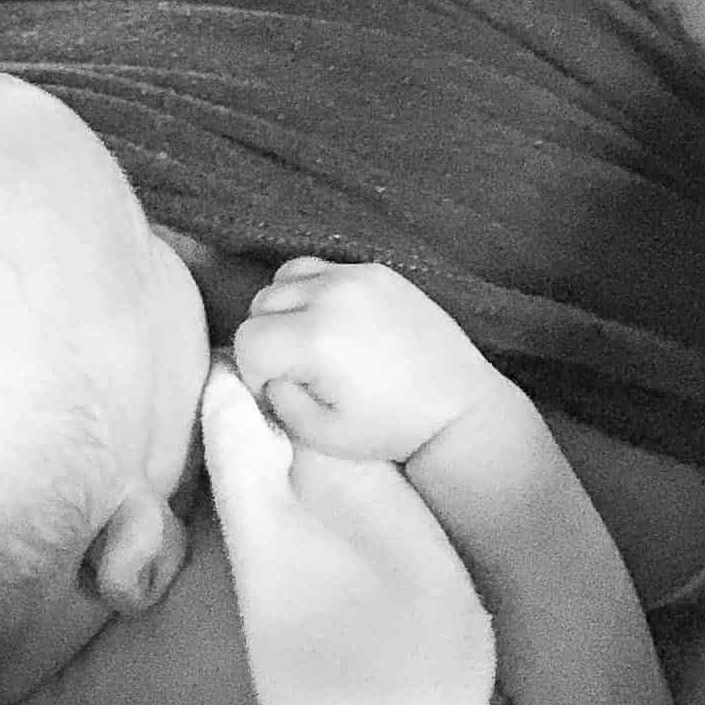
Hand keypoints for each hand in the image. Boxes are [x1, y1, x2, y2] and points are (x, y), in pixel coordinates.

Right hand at [230, 257, 504, 463]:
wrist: (457, 407)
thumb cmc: (391, 428)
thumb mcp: (323, 436)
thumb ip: (279, 402)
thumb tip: (265, 373)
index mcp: (316, 339)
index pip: (247, 341)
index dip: (254, 374)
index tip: (281, 393)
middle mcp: (331, 295)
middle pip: (260, 304)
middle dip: (268, 340)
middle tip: (298, 372)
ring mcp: (355, 275)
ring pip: (284, 279)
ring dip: (285, 310)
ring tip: (313, 343)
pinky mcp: (375, 270)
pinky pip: (320, 268)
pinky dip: (313, 291)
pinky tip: (336, 321)